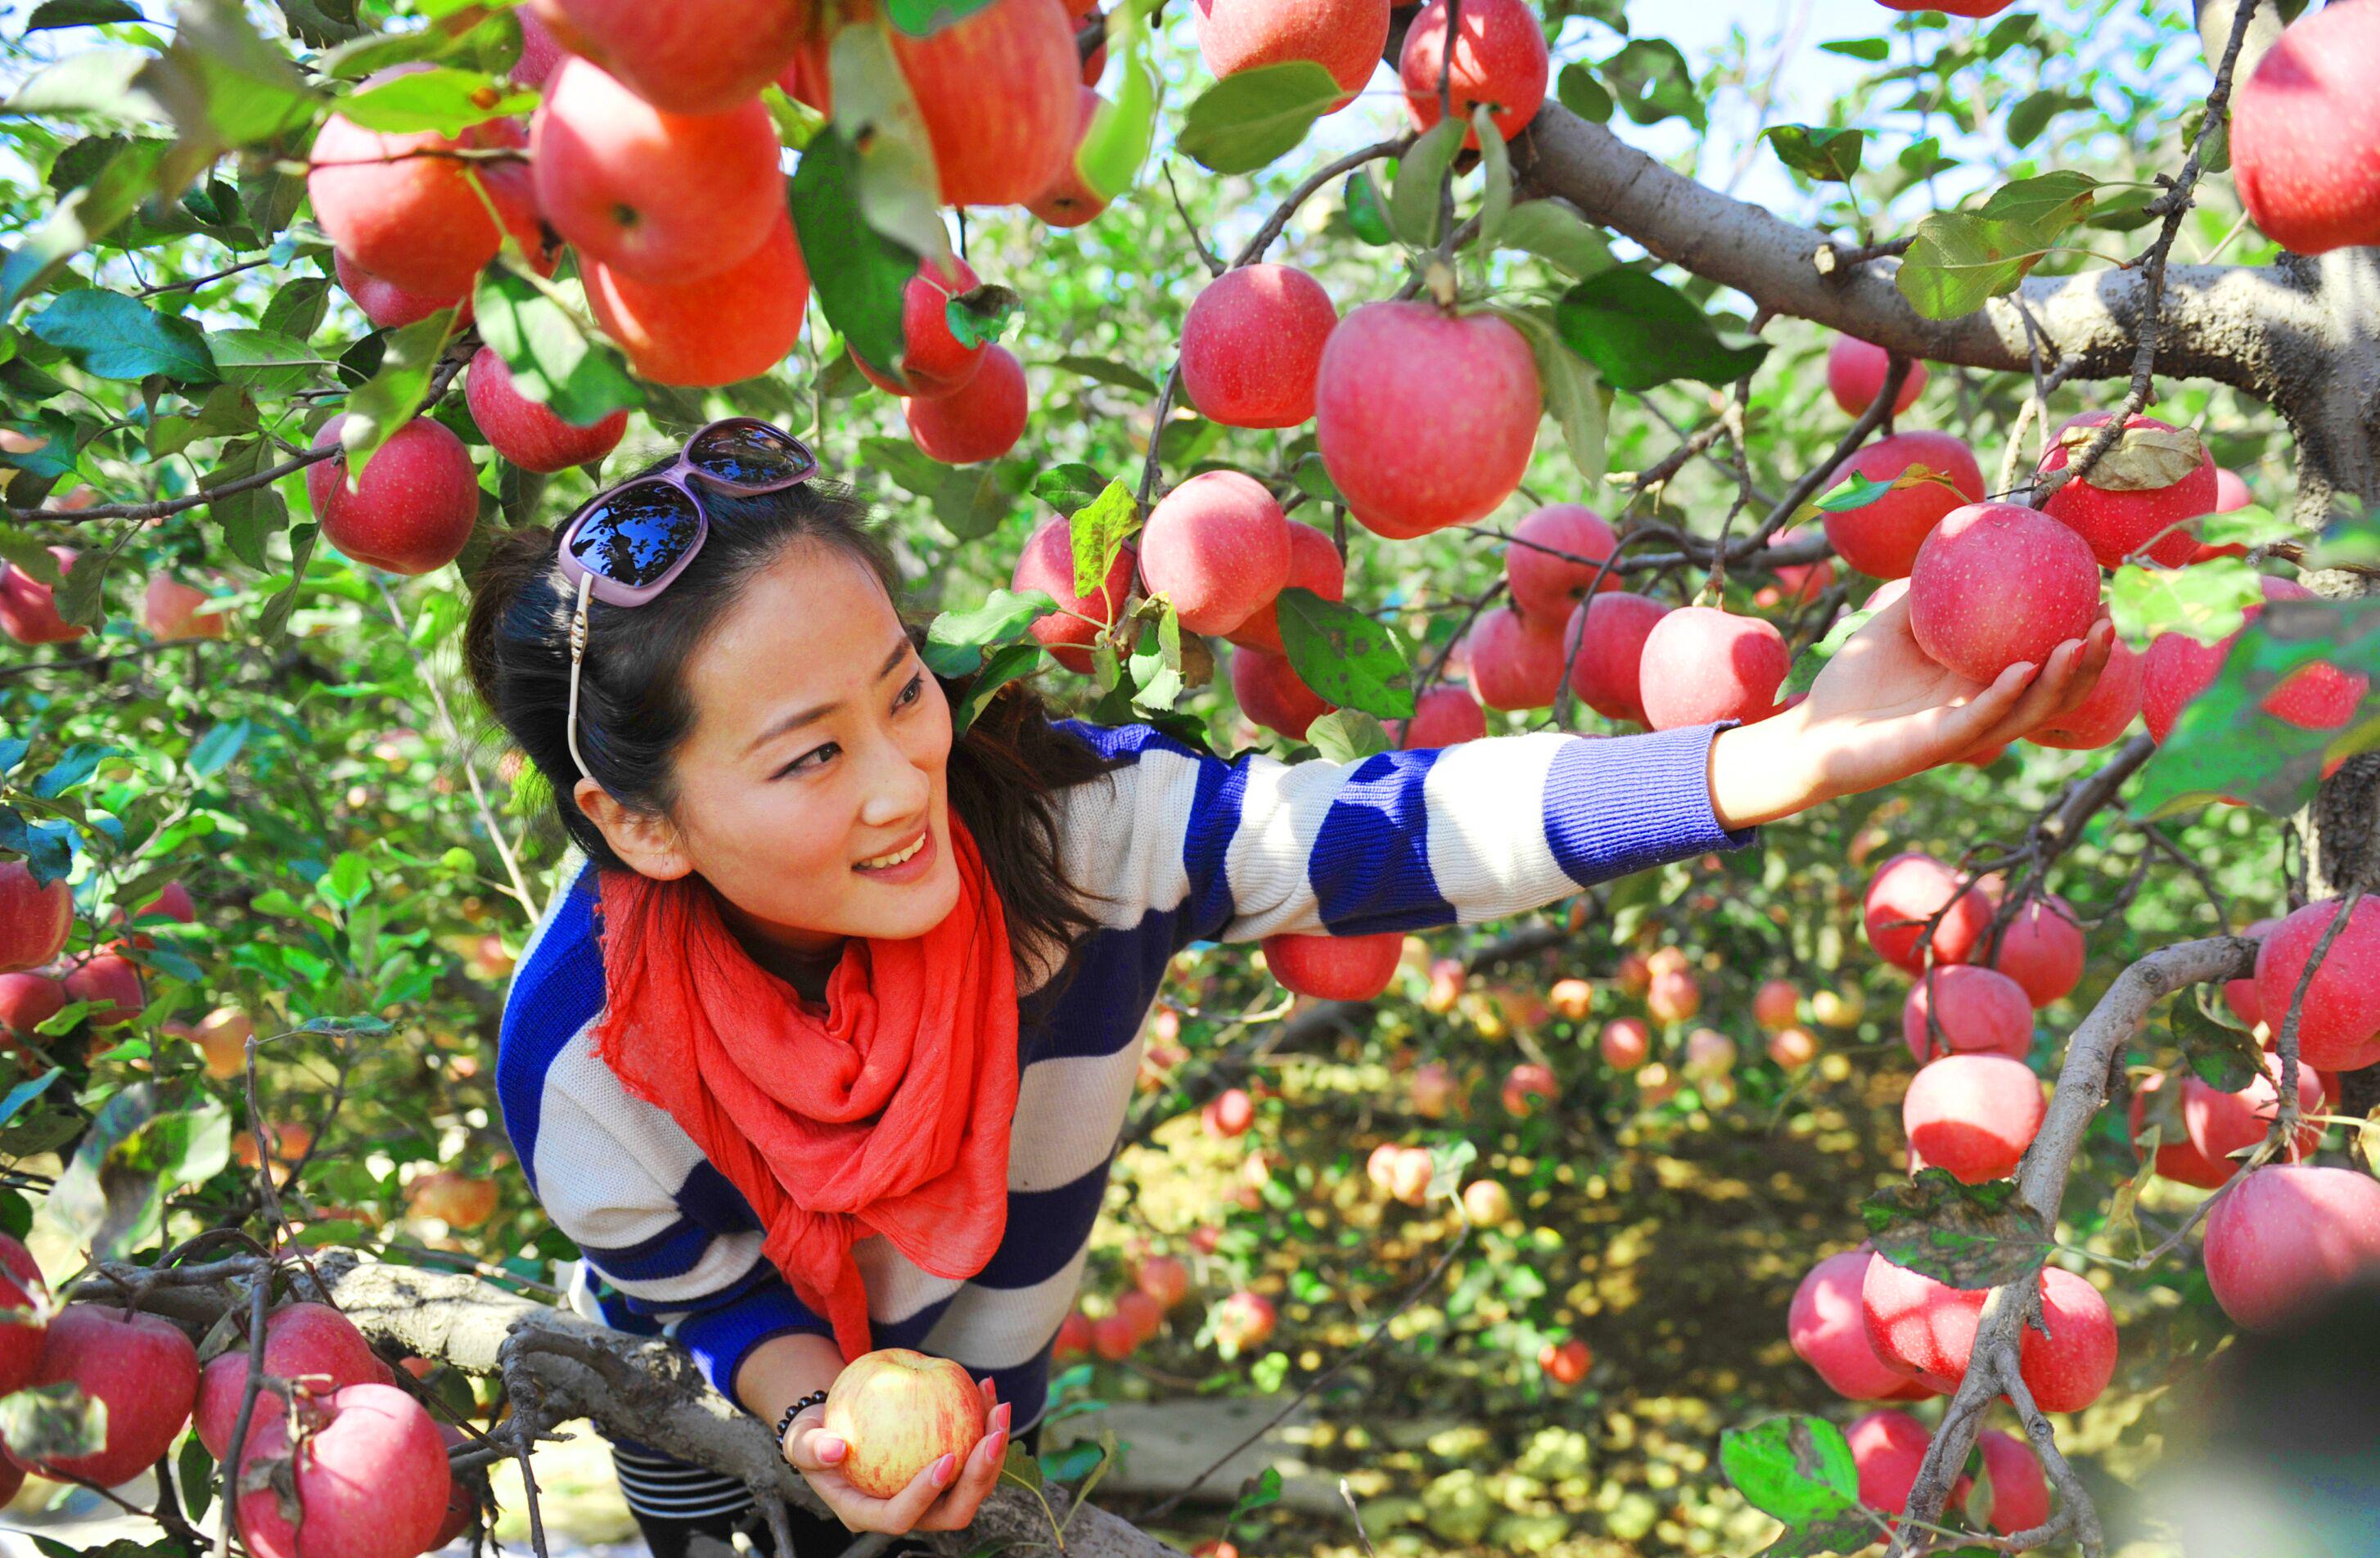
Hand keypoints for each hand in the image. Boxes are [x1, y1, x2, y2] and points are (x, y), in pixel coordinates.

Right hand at [780, 1375, 1010, 1533]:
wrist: (834, 1424)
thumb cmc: (814, 1435)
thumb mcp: (800, 1439)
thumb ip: (810, 1448)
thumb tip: (833, 1449)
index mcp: (868, 1513)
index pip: (900, 1517)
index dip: (925, 1495)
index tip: (947, 1459)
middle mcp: (907, 1510)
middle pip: (953, 1511)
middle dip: (981, 1478)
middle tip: (993, 1434)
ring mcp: (931, 1494)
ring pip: (973, 1485)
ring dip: (993, 1448)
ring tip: (998, 1405)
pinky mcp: (947, 1470)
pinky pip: (973, 1453)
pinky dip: (983, 1424)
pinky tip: (986, 1388)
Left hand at [1707, 590, 2115, 829]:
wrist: (1811, 731)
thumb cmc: (1853, 681)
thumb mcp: (1893, 622)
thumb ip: (1925, 590)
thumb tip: (1955, 537)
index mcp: (1981, 683)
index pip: (2047, 663)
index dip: (2080, 640)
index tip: (2102, 599)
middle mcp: (1984, 708)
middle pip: (2056, 690)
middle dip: (2090, 661)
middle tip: (2109, 622)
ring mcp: (1966, 730)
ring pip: (2031, 709)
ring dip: (2064, 678)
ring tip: (2085, 642)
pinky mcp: (1939, 746)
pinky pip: (1981, 719)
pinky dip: (2006, 694)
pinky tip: (2025, 669)